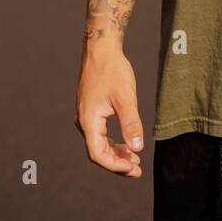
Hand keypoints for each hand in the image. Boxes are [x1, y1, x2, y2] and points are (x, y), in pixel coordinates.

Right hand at [75, 46, 144, 176]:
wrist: (101, 49)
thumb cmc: (112, 70)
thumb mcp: (126, 98)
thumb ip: (131, 124)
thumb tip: (137, 149)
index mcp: (89, 121)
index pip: (98, 154)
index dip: (115, 165)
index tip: (133, 169)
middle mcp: (84, 121)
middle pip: (98, 152)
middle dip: (117, 163)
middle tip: (137, 171)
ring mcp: (86, 116)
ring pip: (100, 143)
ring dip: (116, 153)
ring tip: (135, 160)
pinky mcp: (91, 110)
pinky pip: (100, 133)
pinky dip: (113, 142)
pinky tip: (127, 144)